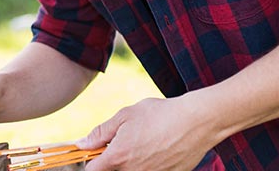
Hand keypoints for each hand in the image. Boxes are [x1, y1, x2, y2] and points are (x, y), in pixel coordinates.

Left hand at [78, 97, 217, 170]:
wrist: (196, 121)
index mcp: (118, 157)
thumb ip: (100, 133)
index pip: (92, 170)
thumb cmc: (159, 114)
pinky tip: (160, 149)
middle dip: (113, 159)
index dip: (91, 160)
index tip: (96, 152)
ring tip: (145, 143)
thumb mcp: (125, 116)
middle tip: (126, 141)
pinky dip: (151, 164)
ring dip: (132, 162)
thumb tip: (82, 144)